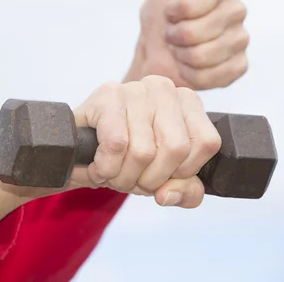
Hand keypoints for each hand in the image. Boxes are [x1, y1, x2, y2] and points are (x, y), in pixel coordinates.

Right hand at [70, 75, 220, 207]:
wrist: (78, 149)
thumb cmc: (125, 157)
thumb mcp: (163, 178)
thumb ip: (185, 192)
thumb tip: (168, 194)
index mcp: (187, 102)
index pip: (206, 143)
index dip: (182, 172)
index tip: (161, 176)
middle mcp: (164, 88)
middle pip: (175, 148)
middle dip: (150, 179)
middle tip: (131, 179)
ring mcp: (135, 88)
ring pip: (143, 150)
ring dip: (123, 176)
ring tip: (113, 173)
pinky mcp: (107, 94)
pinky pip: (116, 144)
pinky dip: (106, 167)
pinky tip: (99, 167)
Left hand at [135, 0, 248, 89]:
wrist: (158, 57)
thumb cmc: (160, 18)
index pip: (192, 4)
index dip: (172, 13)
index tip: (169, 12)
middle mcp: (238, 9)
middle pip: (197, 32)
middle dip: (175, 36)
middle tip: (173, 34)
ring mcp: (241, 39)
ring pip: (204, 55)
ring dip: (182, 56)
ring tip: (181, 49)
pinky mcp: (239, 66)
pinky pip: (213, 75)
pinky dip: (193, 75)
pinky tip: (191, 66)